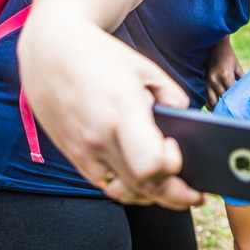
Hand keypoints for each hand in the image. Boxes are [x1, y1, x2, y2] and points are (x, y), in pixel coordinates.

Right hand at [19, 18, 204, 209]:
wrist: (50, 51)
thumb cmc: (102, 56)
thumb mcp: (146, 69)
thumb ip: (173, 98)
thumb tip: (187, 127)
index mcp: (121, 110)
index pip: (151, 164)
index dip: (172, 164)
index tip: (178, 147)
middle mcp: (99, 137)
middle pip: (143, 186)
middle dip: (177, 196)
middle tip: (198, 195)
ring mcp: (83, 151)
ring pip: (124, 193)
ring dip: (153, 198)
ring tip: (178, 193)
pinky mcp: (73, 156)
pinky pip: (106, 186)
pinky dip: (130, 190)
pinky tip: (148, 184)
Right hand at [205, 36, 243, 108]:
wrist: (214, 44)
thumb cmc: (228, 55)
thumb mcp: (237, 66)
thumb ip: (241, 78)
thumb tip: (245, 89)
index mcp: (226, 76)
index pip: (231, 94)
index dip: (234, 102)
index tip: (239, 109)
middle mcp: (215, 80)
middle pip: (221, 99)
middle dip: (226, 108)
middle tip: (231, 115)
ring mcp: (207, 80)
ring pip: (211, 100)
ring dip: (216, 108)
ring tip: (221, 114)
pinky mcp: (203, 80)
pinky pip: (204, 95)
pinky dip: (208, 103)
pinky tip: (212, 108)